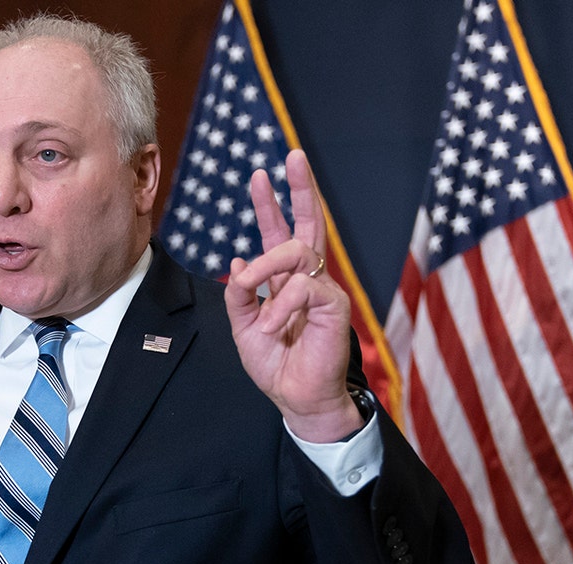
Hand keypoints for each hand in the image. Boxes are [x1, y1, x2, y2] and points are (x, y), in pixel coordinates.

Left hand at [224, 149, 360, 441]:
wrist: (296, 399)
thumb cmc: (276, 365)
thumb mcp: (244, 327)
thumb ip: (240, 296)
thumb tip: (238, 262)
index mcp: (285, 280)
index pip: (279, 233)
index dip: (270, 204)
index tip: (260, 173)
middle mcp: (307, 278)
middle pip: (307, 223)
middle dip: (300, 189)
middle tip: (294, 155)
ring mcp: (323, 289)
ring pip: (297, 251)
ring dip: (267, 268)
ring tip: (256, 297)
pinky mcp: (334, 305)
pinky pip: (303, 288)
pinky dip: (282, 306)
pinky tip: (276, 326)